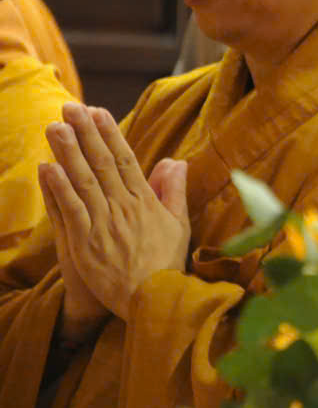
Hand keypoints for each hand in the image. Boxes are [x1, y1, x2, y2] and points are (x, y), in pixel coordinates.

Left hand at [40, 103, 190, 321]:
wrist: (152, 300)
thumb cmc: (166, 263)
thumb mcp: (178, 224)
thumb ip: (175, 191)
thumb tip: (175, 161)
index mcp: (146, 201)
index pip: (125, 159)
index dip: (111, 134)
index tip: (99, 112)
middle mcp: (123, 207)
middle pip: (101, 163)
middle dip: (85, 133)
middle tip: (70, 107)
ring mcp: (102, 224)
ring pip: (83, 181)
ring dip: (68, 152)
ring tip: (54, 126)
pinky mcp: (84, 244)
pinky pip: (70, 210)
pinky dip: (58, 188)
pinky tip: (48, 167)